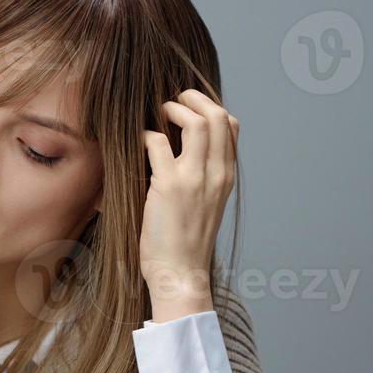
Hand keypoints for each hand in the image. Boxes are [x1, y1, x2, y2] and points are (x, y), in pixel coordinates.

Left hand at [139, 90, 238, 320]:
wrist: (180, 274)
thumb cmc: (187, 242)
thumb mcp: (207, 204)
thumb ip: (204, 176)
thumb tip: (185, 149)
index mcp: (227, 177)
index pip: (232, 126)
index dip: (211, 107)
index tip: (190, 109)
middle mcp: (216, 174)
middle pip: (218, 115)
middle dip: (194, 98)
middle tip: (174, 101)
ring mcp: (195, 179)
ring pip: (197, 122)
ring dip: (174, 109)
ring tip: (160, 114)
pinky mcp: (169, 187)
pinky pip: (158, 142)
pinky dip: (146, 135)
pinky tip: (139, 142)